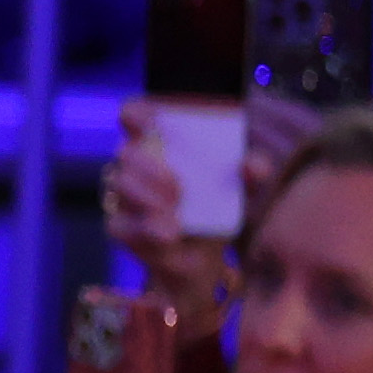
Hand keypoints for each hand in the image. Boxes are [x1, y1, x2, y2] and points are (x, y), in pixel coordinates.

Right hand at [98, 100, 231, 300]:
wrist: (202, 259)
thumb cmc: (216, 212)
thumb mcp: (240, 190)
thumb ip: (251, 174)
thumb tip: (253, 166)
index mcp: (159, 144)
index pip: (135, 116)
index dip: (137, 113)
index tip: (151, 122)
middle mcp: (135, 166)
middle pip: (126, 152)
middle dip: (149, 166)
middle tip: (176, 184)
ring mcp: (123, 196)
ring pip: (121, 184)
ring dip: (147, 196)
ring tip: (174, 212)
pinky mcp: (121, 227)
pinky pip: (120, 224)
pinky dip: (146, 228)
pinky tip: (169, 234)